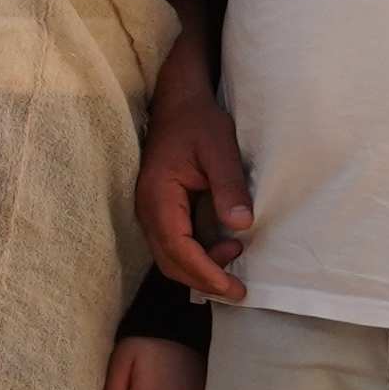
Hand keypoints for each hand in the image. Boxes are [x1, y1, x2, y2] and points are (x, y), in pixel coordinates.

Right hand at [135, 79, 253, 305]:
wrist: (179, 101)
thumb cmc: (199, 121)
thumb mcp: (220, 148)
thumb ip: (229, 186)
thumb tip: (240, 225)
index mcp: (159, 195)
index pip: (178, 249)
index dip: (206, 273)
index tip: (234, 288)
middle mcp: (148, 208)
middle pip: (169, 261)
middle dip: (203, 279)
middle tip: (239, 287)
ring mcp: (150, 210)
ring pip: (169, 257)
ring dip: (200, 268)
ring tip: (234, 255)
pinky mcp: (160, 209)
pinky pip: (172, 244)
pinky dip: (195, 257)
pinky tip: (221, 249)